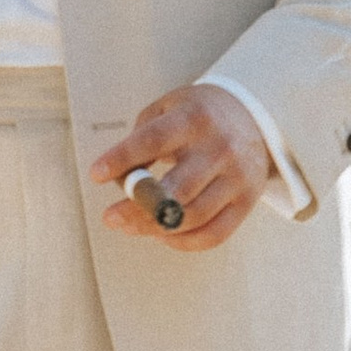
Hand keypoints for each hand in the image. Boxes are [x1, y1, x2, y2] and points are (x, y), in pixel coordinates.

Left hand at [90, 85, 272, 251]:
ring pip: (193, 217)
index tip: (97, 174)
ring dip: (154, 228)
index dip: (123, 159)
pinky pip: (214, 234)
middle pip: (176, 190)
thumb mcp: (167, 108)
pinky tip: (162, 234)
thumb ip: (140, 139)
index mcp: (195, 119)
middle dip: (136, 208)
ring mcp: (238, 177)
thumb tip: (122, 181)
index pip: (153, 140)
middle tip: (110, 217)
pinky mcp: (247, 200)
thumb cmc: (198, 115)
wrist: (253, 115)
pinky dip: (183, 242)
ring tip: (130, 225)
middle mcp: (220, 148)